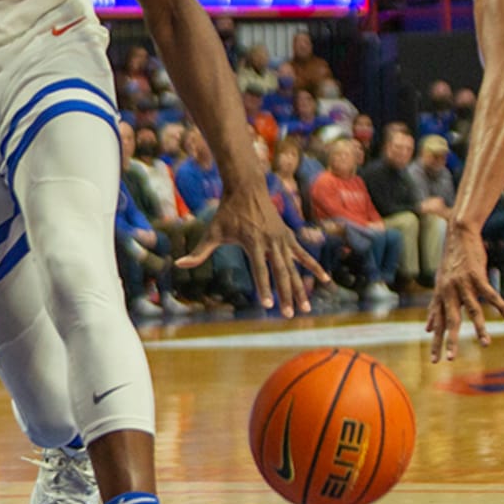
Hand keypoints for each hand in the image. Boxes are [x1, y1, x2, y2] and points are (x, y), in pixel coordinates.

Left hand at [176, 188, 327, 316]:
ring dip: (301, 288)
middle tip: (289, 314)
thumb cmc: (227, 213)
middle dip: (286, 295)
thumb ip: (198, 252)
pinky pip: (303, 254)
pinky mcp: (288, 236)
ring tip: (306, 307)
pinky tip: (325, 280)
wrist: (247, 189)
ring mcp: (282, 239)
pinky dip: (314, 266)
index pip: (260, 270)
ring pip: (294, 268)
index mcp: (253, 242)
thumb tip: (178, 265)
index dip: (264, 288)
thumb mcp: (212, 232)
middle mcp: (270, 242)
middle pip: (281, 273)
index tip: (268, 305)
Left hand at [427, 225, 503, 362]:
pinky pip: (491, 295)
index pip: (437, 323)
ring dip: (480, 328)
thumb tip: (427, 328)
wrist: (458, 236)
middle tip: (451, 359)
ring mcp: (462, 284)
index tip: (435, 361)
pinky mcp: (476, 276)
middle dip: (450, 340)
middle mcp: (448, 291)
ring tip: (486, 344)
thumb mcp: (440, 286)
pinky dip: (501, 307)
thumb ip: (434, 308)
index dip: (435, 342)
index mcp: (440, 296)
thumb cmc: (451, 263)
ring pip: (472, 310)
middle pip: (450, 320)